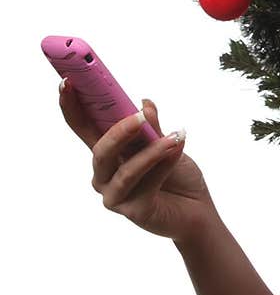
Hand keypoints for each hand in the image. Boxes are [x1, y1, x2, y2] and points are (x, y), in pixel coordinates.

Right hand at [59, 81, 219, 247]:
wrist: (198, 210)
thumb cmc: (177, 175)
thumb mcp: (165, 143)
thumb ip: (152, 127)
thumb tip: (144, 103)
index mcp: (108, 154)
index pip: (83, 128)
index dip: (72, 106)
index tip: (66, 83)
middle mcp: (106, 176)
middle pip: (100, 152)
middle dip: (118, 131)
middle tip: (140, 115)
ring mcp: (117, 196)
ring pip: (125, 171)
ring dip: (151, 151)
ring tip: (174, 137)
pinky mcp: (135, 212)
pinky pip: (147, 184)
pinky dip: (165, 164)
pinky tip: (178, 149)